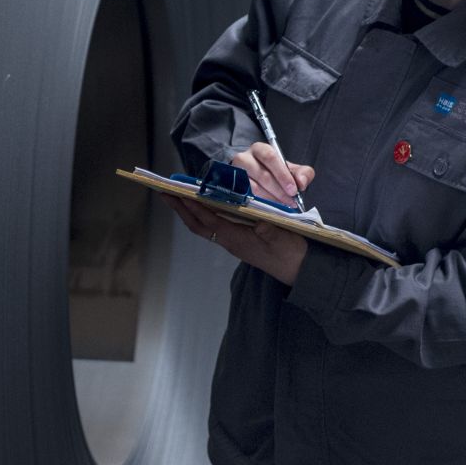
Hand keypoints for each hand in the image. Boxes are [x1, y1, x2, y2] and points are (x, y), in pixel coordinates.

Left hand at [165, 196, 308, 287]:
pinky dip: (202, 215)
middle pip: (199, 224)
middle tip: (165, 192)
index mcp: (239, 240)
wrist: (300, 272)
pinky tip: (202, 206)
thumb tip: (259, 221)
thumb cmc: (293, 254)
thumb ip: (270, 230)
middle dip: (181, 209)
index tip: (178, 193)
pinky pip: (213, 227)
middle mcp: (231, 242)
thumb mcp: (284, 239)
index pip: (209, 221)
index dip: (193, 207)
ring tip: (177, 196)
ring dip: (189, 211)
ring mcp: (234, 242)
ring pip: (204, 226)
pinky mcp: (239, 241)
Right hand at [231, 142, 315, 206]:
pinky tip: (271, 205)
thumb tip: (302, 183)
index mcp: (260, 149)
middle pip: (262, 174)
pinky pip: (247, 196)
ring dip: (271, 198)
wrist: (253, 174)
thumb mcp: (289, 168)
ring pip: (254, 187)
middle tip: (291, 200)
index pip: (270, 157)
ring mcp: (236, 173)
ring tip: (283, 203)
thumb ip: (302, 173)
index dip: (283, 174)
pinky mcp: (233, 186)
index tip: (294, 189)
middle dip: (279, 190)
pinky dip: (262, 202)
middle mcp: (245, 158)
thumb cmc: (273, 170)